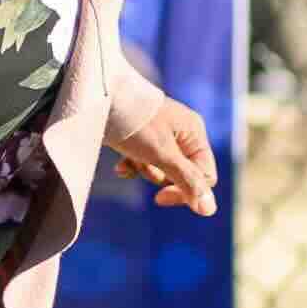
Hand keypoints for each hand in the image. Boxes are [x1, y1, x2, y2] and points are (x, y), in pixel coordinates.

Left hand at [102, 79, 219, 219]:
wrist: (97, 97)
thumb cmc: (134, 123)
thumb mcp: (161, 155)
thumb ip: (186, 181)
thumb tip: (210, 210)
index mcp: (194, 132)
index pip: (205, 176)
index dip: (186, 191)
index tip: (160, 198)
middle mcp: (182, 133)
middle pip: (182, 174)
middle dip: (160, 176)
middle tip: (144, 168)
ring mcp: (161, 135)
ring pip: (161, 170)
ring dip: (144, 169)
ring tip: (130, 157)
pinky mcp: (141, 137)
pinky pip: (144, 161)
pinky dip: (132, 165)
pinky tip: (120, 164)